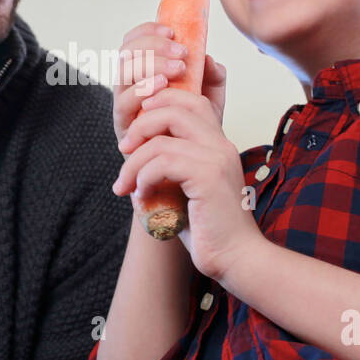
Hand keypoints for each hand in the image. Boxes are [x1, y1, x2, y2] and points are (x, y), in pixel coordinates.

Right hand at [113, 21, 228, 143]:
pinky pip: (124, 102)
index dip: (147, 31)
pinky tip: (162, 85)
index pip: (133, 42)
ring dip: (151, 65)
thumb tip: (207, 58)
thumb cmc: (193, 127)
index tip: (172, 32)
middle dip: (153, 46)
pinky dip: (142, 89)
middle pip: (125, 53)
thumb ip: (212, 76)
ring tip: (178, 69)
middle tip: (181, 53)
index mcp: (144, 74)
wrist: (189, 165)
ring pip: (123, 73)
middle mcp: (130, 87)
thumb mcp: (210, 97)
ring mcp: (125, 106)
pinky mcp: (125, 126)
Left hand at [113, 86, 265, 281]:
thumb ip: (170, 167)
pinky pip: (163, 163)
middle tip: (123, 148)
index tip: (136, 131)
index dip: (160, 103)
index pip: (191, 101)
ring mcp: (216, 159)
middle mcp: (221, 145)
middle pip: (175, 108)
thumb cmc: (210, 229)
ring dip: (133, 162)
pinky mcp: (208, 177)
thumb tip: (134, 157)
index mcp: (218, 144)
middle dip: (140, 125)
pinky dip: (144, 177)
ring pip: (161, 140)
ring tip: (125, 185)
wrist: (236, 258)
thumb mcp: (187, 189)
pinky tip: (143, 195)